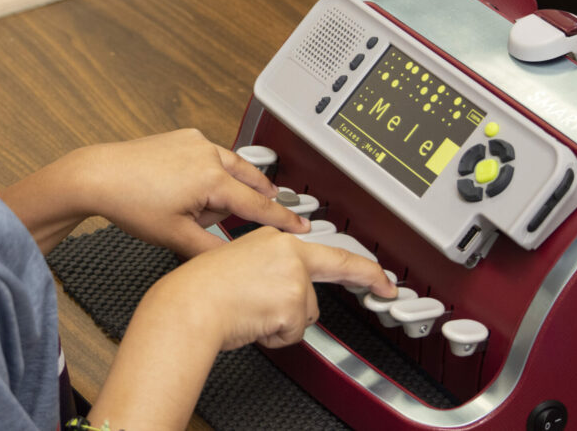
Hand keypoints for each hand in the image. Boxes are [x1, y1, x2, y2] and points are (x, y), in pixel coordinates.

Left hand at [71, 129, 309, 256]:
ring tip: (212, 207)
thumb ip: (212, 251)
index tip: (301, 226)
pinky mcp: (183, 138)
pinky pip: (211, 155)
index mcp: (212, 180)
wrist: (99, 176)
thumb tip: (234, 262)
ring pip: (230, 166)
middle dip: (257, 198)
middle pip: (249, 180)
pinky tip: (194, 187)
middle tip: (267, 213)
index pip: (258, 205)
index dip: (282, 220)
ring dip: (232, 184)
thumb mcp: (176, 238)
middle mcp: (208, 155)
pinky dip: (212, 170)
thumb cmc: (131, 203)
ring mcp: (195, 143)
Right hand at [153, 225, 397, 350]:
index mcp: (275, 239)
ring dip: (284, 320)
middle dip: (368, 278)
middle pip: (338, 268)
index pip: (327, 248)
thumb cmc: (202, 288)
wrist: (190, 305)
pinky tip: (255, 322)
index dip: (360, 263)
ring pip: (307, 312)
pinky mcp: (293, 303)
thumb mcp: (241, 263)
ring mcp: (294, 277)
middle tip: (387, 286)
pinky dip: (275, 336)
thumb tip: (290, 288)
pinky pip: (294, 333)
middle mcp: (289, 253)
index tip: (380, 272)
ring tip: (252, 311)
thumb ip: (273, 269)